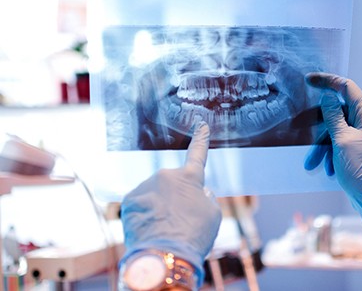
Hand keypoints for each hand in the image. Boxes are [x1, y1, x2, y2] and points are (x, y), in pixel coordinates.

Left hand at [120, 122, 221, 285]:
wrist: (164, 256)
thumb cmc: (193, 236)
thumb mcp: (213, 215)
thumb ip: (206, 198)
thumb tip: (199, 194)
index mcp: (190, 177)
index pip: (198, 154)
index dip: (201, 140)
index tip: (201, 125)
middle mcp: (166, 176)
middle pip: (173, 185)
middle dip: (175, 198)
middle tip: (180, 222)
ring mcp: (146, 186)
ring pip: (155, 195)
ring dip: (159, 208)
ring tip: (165, 230)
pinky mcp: (129, 200)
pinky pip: (140, 205)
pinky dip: (145, 216)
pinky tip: (150, 230)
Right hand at [304, 73, 361, 243]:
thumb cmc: (359, 169)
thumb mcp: (341, 140)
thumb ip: (333, 116)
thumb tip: (327, 96)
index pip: (346, 87)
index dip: (327, 81)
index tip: (309, 80)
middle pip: (336, 110)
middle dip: (318, 124)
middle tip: (298, 127)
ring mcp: (359, 133)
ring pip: (332, 129)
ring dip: (320, 144)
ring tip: (311, 163)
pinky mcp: (353, 145)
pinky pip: (335, 140)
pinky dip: (326, 152)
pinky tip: (323, 167)